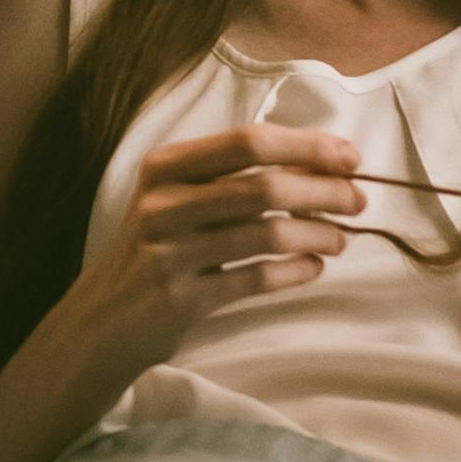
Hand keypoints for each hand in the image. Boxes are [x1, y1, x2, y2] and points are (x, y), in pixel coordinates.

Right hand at [60, 117, 362, 397]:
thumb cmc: (155, 250)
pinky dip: (295, 272)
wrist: (102, 319)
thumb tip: (320, 165)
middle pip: (263, 186)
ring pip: (265, 234)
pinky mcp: (181, 298)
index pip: (248, 141)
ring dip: (316, 234)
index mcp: (165, 166)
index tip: (349, 157)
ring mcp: (169, 252)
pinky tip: (314, 268)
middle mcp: (163, 203)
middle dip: (323, 191)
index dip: (307, 146)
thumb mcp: (178, 201)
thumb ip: (234, 178)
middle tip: (358, 201)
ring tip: (339, 240)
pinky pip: (255, 279)